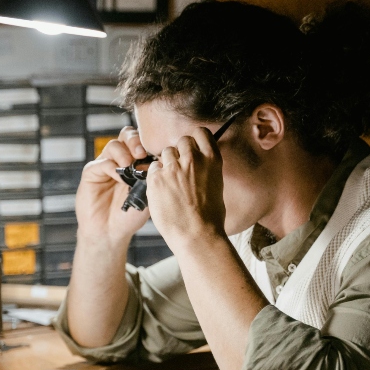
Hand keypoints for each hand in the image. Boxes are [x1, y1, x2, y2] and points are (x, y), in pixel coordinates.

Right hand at [75, 126, 151, 244]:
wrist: (111, 232)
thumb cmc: (131, 215)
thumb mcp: (148, 194)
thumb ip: (153, 176)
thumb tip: (164, 159)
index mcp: (136, 162)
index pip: (142, 142)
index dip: (149, 143)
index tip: (156, 153)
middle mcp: (120, 159)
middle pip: (127, 136)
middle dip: (135, 141)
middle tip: (141, 153)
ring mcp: (106, 164)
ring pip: (114, 145)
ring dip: (123, 152)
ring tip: (129, 165)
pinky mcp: (91, 173)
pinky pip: (101, 162)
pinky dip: (111, 167)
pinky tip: (119, 178)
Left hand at [146, 128, 226, 249]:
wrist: (197, 236)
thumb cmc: (211, 218)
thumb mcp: (217, 186)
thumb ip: (207, 170)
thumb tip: (200, 165)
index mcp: (212, 160)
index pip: (201, 133)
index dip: (195, 139)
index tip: (193, 147)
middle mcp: (193, 159)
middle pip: (182, 141)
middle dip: (180, 152)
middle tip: (180, 169)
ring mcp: (173, 168)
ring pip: (165, 153)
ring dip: (167, 163)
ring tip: (171, 183)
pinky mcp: (156, 179)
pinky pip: (152, 169)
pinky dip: (155, 177)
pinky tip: (161, 191)